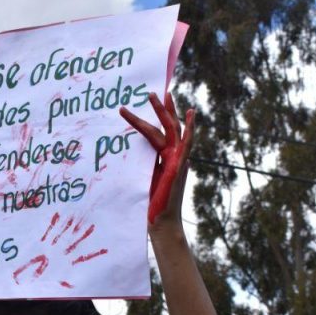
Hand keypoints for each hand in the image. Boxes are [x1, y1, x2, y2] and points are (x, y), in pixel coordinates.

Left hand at [119, 92, 194, 227]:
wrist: (160, 223)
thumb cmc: (148, 206)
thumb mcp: (140, 180)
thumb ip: (139, 166)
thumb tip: (124, 157)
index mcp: (163, 160)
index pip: (157, 134)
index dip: (151, 120)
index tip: (144, 106)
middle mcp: (172, 157)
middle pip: (167, 128)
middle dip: (160, 110)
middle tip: (152, 92)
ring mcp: (177, 161)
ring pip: (173, 130)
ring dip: (166, 112)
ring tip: (160, 94)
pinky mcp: (178, 166)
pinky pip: (185, 144)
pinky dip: (189, 129)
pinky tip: (191, 115)